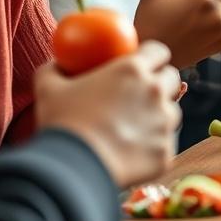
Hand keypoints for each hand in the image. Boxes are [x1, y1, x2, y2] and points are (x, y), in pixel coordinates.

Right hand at [34, 41, 184, 187]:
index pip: (159, 51)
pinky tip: (132, 153)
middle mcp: (156, 92)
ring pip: (171, 112)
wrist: (74, 170)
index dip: (152, 56)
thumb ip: (54, 69)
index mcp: (133, 70)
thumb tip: (57, 63)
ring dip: (159, 116)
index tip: (144, 63)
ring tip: (134, 128)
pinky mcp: (167, 152)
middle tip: (143, 93)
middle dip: (162, 83)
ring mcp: (164, 123)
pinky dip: (153, 146)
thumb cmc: (62, 124)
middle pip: (172, 79)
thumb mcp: (49, 88)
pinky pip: (165, 144)